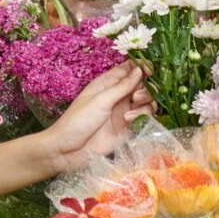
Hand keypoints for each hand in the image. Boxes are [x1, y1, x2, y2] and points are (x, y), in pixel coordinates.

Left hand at [39, 63, 153, 173]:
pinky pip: (144, 118)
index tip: (150, 70)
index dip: (141, 67)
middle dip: (145, 89)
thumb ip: (122, 86)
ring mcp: (124, 112)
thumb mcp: (100, 100)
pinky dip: (141, 117)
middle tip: (135, 97)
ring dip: (144, 104)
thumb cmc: (78, 121)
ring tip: (129, 114)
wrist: (68, 151)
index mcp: (107, 84)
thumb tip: (139, 70)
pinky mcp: (128, 128)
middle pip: (143, 85)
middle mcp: (118, 96)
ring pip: (147, 102)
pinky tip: (128, 121)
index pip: (129, 69)